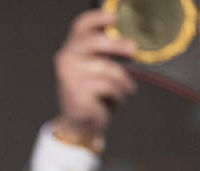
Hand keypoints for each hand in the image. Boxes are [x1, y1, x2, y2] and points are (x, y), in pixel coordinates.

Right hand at [53, 9, 138, 145]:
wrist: (80, 124)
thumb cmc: (92, 95)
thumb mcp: (97, 70)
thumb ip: (105, 54)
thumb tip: (128, 43)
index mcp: (71, 49)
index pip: (81, 26)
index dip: (98, 17)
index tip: (114, 17)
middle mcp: (67, 58)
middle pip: (96, 42)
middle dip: (118, 45)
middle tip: (133, 49)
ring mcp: (70, 75)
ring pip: (108, 69)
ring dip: (122, 82)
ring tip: (123, 91)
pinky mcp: (77, 91)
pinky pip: (109, 86)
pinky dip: (118, 95)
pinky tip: (115, 101)